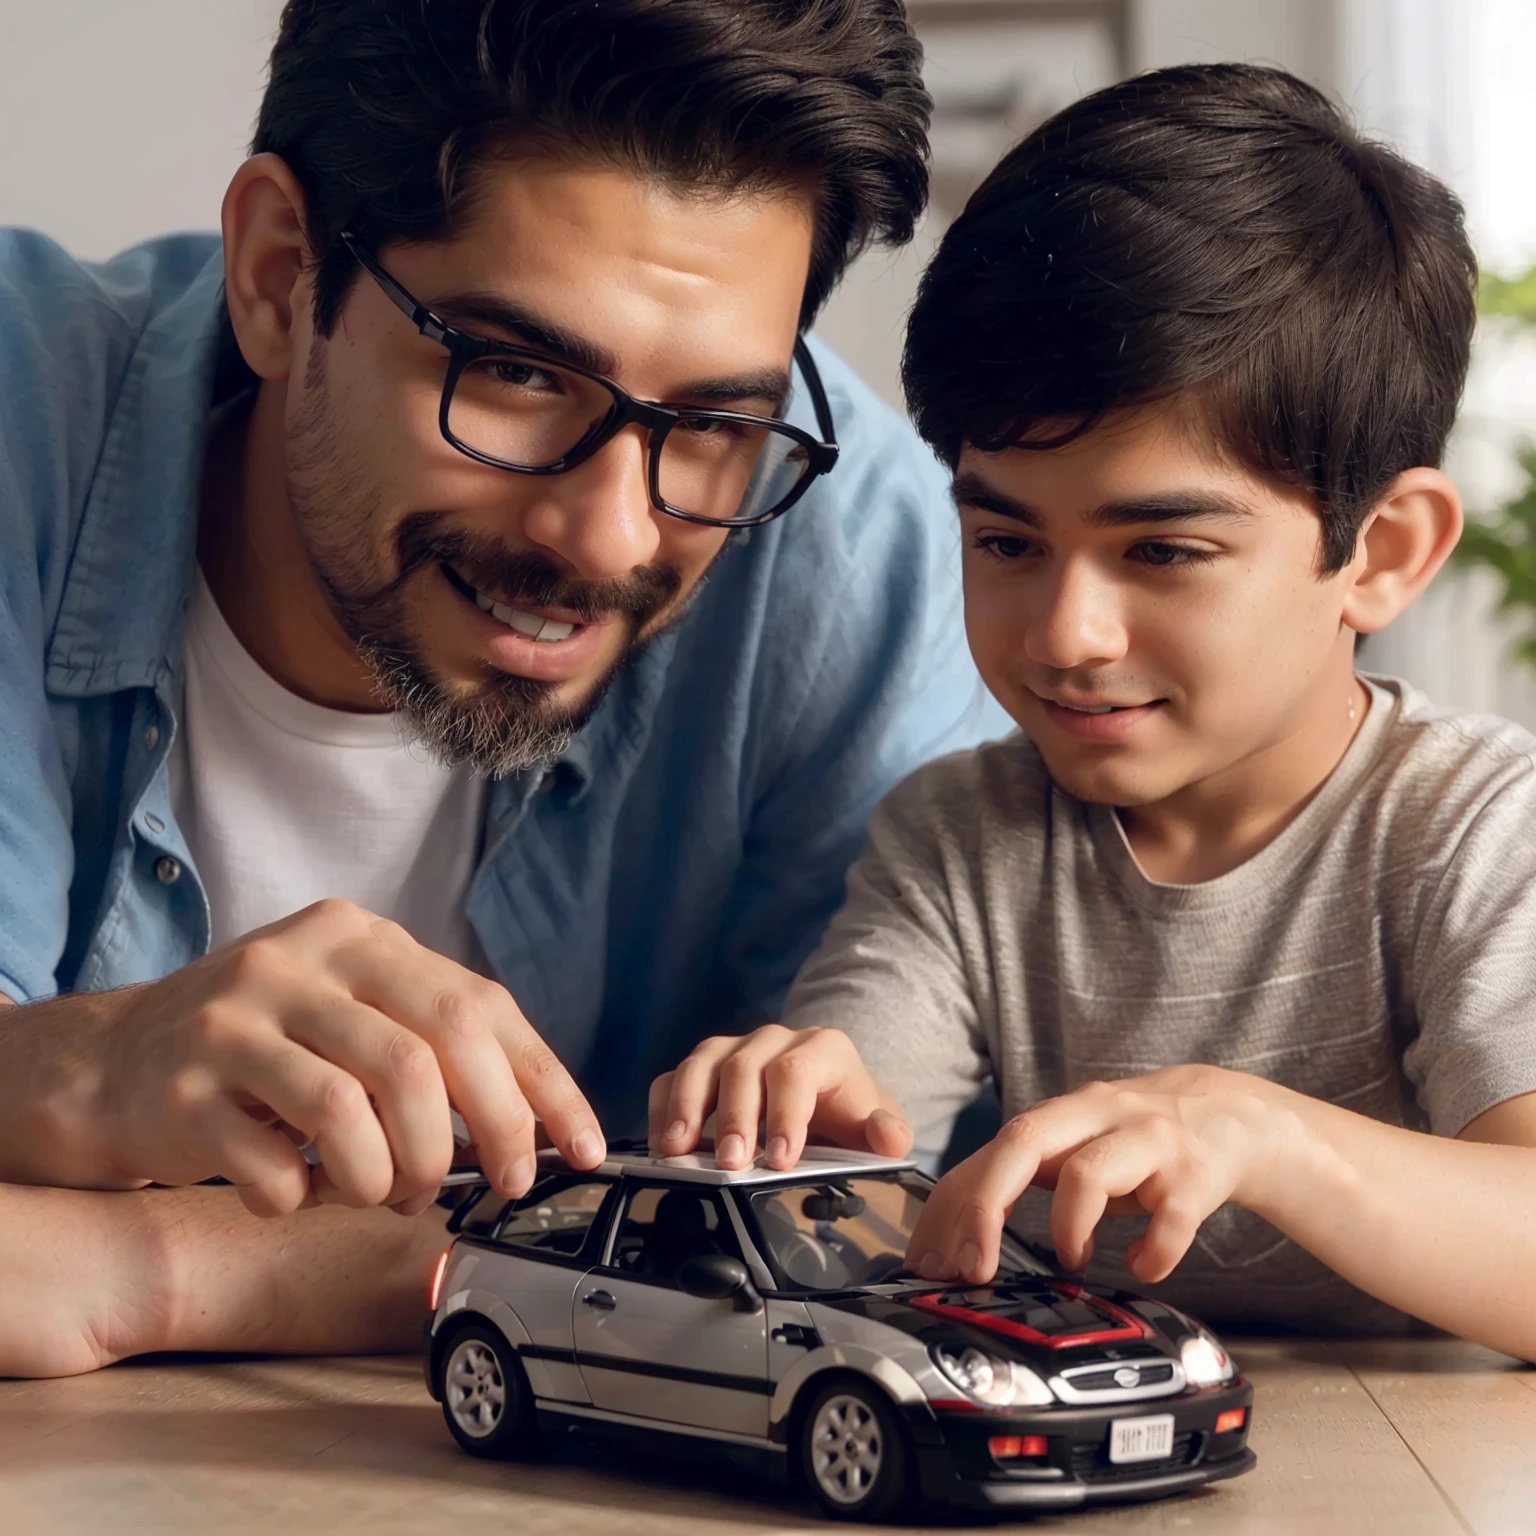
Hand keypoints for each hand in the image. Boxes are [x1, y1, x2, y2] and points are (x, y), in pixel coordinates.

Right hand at [54, 899, 604, 1216]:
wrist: (117, 1060)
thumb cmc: (269, 1045)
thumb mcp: (356, 1011)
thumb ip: (436, 1045)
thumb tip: (536, 1126)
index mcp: (360, 938)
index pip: (478, 1006)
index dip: (540, 1087)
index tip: (578, 1151)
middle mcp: (298, 962)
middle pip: (423, 1057)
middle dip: (474, 1139)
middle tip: (488, 1188)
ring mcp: (234, 1021)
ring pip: (351, 1113)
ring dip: (388, 1177)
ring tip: (382, 1192)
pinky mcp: (183, 1090)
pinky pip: (275, 1167)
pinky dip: (304, 1198)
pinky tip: (298, 1190)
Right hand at [648, 1024, 912, 1170]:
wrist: (828, 1104)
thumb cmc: (848, 1118)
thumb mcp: (875, 1127)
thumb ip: (887, 1133)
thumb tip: (888, 1138)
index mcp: (823, 1049)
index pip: (796, 1071)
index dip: (785, 1113)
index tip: (780, 1159)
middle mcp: (775, 1039)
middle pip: (744, 1068)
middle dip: (734, 1119)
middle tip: (729, 1165)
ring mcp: (734, 1049)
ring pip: (702, 1064)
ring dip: (687, 1108)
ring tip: (677, 1151)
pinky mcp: (703, 1067)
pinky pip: (673, 1076)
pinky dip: (663, 1108)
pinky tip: (662, 1144)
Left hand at [907, 1066, 1294, 1285]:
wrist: (1227, 1116)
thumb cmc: (1134, 1143)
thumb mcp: (1073, 1150)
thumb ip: (1021, 1181)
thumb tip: (951, 1242)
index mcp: (1058, 1117)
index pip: (988, 1151)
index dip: (953, 1205)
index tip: (932, 1261)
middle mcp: (1096, 1117)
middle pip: (1024, 1140)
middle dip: (986, 1206)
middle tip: (973, 1270)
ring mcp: (1146, 1140)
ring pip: (1089, 1172)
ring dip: (1068, 1226)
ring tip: (1073, 1258)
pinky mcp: (1195, 1173)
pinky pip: (1170, 1217)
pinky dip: (1153, 1251)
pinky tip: (1145, 1265)